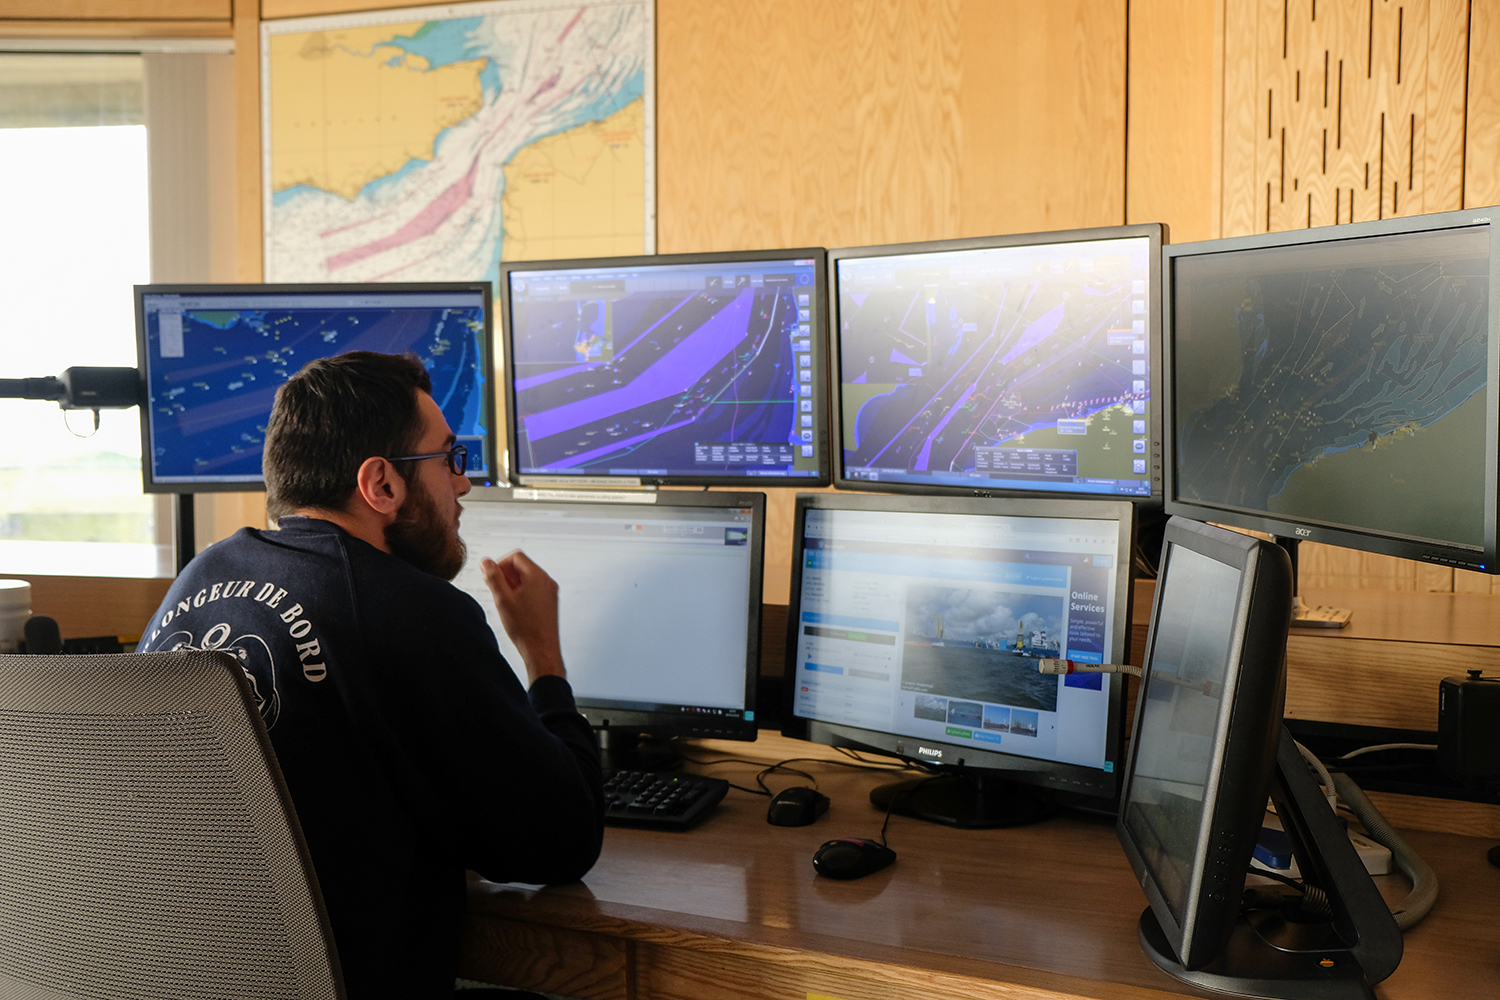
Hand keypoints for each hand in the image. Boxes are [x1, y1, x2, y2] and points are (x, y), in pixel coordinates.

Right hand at [481, 550, 566, 683]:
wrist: (542, 651)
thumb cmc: (525, 628)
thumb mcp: (503, 600)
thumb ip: (493, 578)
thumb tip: (486, 562)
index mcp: (538, 576)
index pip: (516, 556)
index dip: (500, 564)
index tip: (491, 577)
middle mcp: (547, 581)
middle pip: (522, 566)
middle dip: (506, 574)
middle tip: (495, 590)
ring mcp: (551, 591)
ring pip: (528, 578)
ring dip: (512, 584)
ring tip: (504, 602)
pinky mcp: (550, 602)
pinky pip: (534, 588)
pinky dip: (521, 592)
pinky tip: (514, 608)